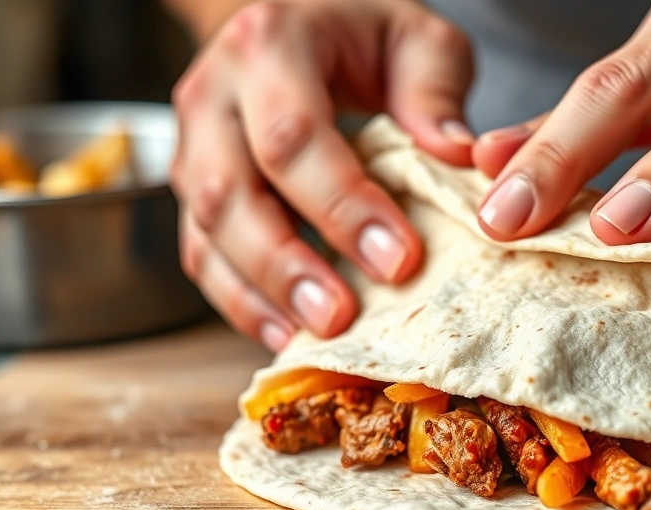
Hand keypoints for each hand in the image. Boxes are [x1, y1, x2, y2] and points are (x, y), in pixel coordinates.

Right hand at [169, 0, 473, 349]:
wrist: (295, 21)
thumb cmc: (361, 33)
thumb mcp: (415, 36)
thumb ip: (435, 87)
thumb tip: (457, 155)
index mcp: (270, 45)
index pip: (295, 136)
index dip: (342, 205)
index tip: (399, 259)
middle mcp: (215, 94)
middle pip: (230, 191)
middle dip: (286, 263)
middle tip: (341, 316)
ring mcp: (194, 144)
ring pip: (206, 231)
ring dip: (259, 293)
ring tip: (311, 336)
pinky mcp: (194, 188)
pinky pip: (202, 254)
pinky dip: (240, 300)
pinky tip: (283, 332)